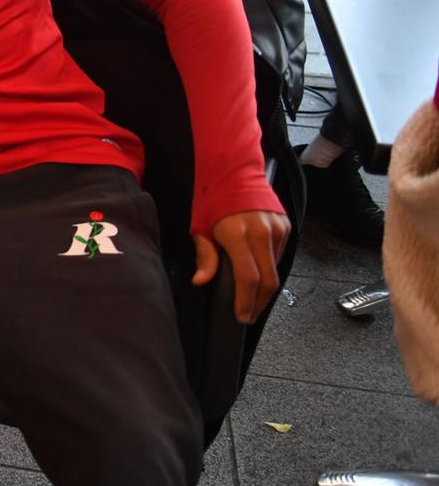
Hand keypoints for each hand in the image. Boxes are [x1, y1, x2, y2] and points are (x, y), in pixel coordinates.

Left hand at [193, 209, 290, 324]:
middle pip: (269, 280)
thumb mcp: (200, 226)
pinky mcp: (286, 225)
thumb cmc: (211, 198)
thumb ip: (204, 256)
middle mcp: (261, 231)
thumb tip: (200, 281)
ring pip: (276, 269)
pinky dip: (270, 269)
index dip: (247, 302)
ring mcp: (277, 228)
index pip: (249, 278)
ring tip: (252, 300)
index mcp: (237, 233)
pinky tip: (259, 276)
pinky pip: (279, 255)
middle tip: (249, 315)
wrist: (234, 170)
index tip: (242, 316)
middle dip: (260, 303)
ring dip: (266, 288)